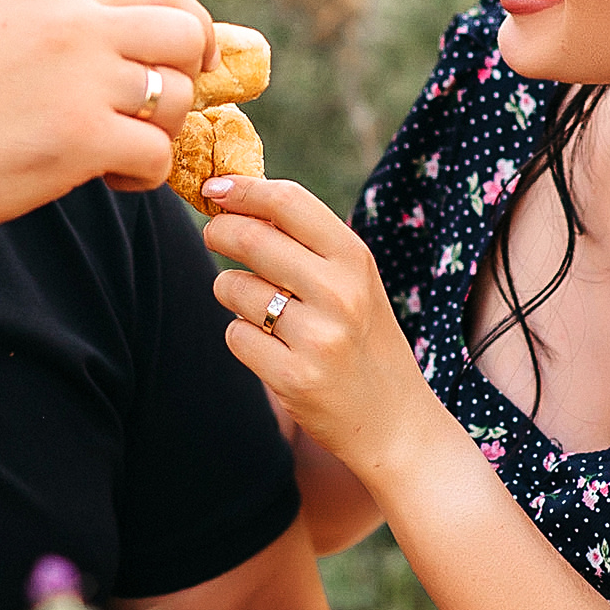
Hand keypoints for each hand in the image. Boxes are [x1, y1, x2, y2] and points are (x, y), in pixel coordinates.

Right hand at [0, 0, 217, 236]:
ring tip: (117, 153)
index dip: (193, 27)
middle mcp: (79, 25)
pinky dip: (143, 176)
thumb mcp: (13, 36)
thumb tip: (169, 50)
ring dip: (160, 135)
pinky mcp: (85, 138)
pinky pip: (159, 155)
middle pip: (185, 37)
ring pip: (177, 99)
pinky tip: (107, 178)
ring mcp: (84, 80)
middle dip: (187, 80)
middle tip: (160, 116)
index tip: (194, 61)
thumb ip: (80, 34)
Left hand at [201, 177, 450, 479]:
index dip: (243, 189)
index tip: (215, 188)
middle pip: (250, 238)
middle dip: (218, 231)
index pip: (288, 202)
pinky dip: (240, 336)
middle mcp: (340, 294)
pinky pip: (235, 335)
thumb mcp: (354, 282)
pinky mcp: (294, 378)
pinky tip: (269, 347)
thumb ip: (306, 243)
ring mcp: (318, 338)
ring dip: (230, 291)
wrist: (395, 421)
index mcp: (355, 260)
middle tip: (214, 235)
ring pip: (233, 288)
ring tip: (257, 307)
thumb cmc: (363, 340)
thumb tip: (235, 197)